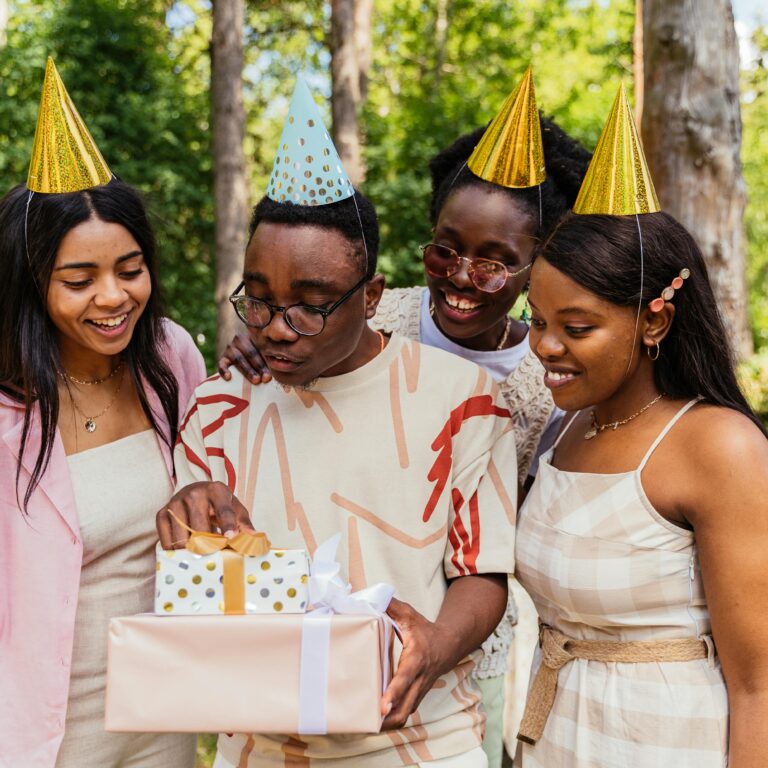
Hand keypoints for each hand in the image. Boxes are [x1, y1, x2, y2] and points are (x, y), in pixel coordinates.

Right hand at [156, 481, 254, 548]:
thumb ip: (244, 523)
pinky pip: (167, 542)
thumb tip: (253, 538)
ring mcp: (175, 503)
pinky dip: (176, 551)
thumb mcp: (235, 508)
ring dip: (192, 551)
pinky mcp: (161, 514)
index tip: (230, 538)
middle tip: (215, 555)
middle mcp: (193, 494)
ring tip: (201, 553)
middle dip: (209, 546)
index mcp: (216, 490)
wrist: (196, 491)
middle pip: (200, 529)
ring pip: (182, 538)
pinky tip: (186, 551)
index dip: (227, 525)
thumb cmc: (219, 503)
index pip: (223, 509)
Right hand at [217, 332, 270, 383]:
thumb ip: (270, 359)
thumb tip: (277, 372)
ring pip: (238, 358)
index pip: (261, 348)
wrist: (240, 357)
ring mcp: (230, 348)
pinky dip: (224, 370)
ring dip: (248, 370)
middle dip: (259, 367)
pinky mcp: (222, 358)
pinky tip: (228, 377)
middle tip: (266, 379)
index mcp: (253, 336)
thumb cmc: (258, 358)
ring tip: (256, 380)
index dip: (266, 362)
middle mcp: (240, 340)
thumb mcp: (264, 354)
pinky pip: (221, 364)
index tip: (270, 375)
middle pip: (250, 353)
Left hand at [380, 598, 455, 729]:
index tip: (382, 706)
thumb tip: (374, 597)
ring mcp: (420, 690)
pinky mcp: (417, 696)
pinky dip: (393, 719)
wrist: (449, 645)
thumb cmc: (425, 630)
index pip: (404, 679)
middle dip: (388, 719)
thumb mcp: (410, 614)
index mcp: (416, 659)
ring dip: (389, 723)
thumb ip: (392, 606)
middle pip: (406, 706)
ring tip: (367, 726)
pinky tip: (377, 721)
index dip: (393, 693)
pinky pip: (406, 712)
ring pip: (406, 714)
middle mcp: (419, 679)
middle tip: (368, 723)